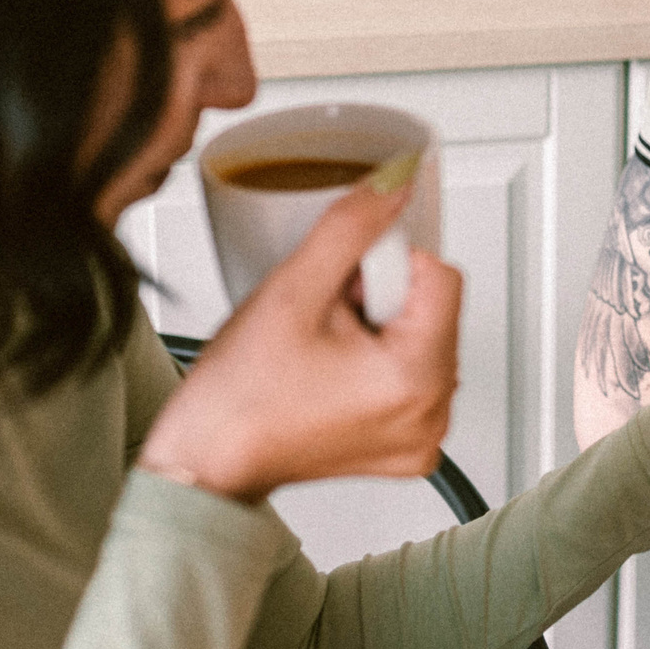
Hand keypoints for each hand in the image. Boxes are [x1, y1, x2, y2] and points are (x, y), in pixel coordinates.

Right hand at [139, 185, 463, 503]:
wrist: (208, 462)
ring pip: (424, 338)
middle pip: (435, 308)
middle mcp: (433, 415)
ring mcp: (423, 436)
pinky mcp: (409, 446)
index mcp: (416, 380)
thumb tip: (397, 187)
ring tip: (324, 351)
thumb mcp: (293, 290)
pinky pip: (413, 376)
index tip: (342, 286)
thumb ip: (352, 228)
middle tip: (324, 323)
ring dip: (380, 329)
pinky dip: (380, 362)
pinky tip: (333, 373)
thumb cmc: (237, 397)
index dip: (385, 266)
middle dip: (381, 299)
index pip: (441, 275)